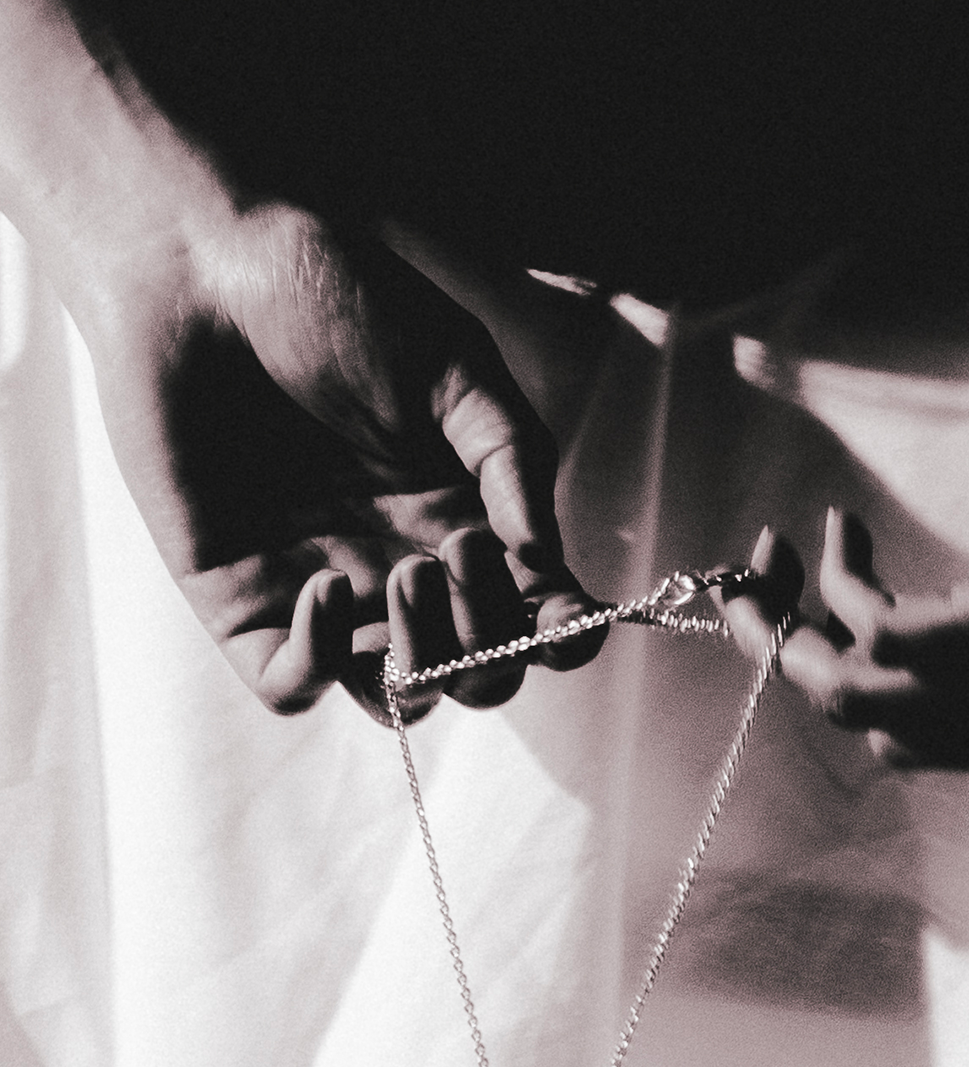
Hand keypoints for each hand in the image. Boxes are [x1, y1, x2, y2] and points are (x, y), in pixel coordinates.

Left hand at [0, 7, 604, 724]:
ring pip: (396, 697)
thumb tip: (548, 563)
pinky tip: (327, 583)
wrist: (199, 264)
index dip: (562, 638)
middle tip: (456, 555)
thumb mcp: (458, 366)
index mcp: (466, 522)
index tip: (568, 617)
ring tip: (409, 573)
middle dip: (489, 645)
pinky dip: (321, 661)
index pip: (533, 620)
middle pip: (475, 678)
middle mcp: (404, 572)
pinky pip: (292, 684)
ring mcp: (328, 592)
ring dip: (423, 664)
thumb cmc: (334, 298)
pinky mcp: (243, 602)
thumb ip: (512, 461)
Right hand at [722, 452, 968, 780]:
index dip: (865, 693)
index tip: (843, 629)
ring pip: (841, 692)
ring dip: (780, 631)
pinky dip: (838, 576)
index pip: (921, 750)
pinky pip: (872, 624)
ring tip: (761, 566)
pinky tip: (838, 527)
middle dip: (795, 663)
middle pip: (865, 729)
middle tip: (764, 596)